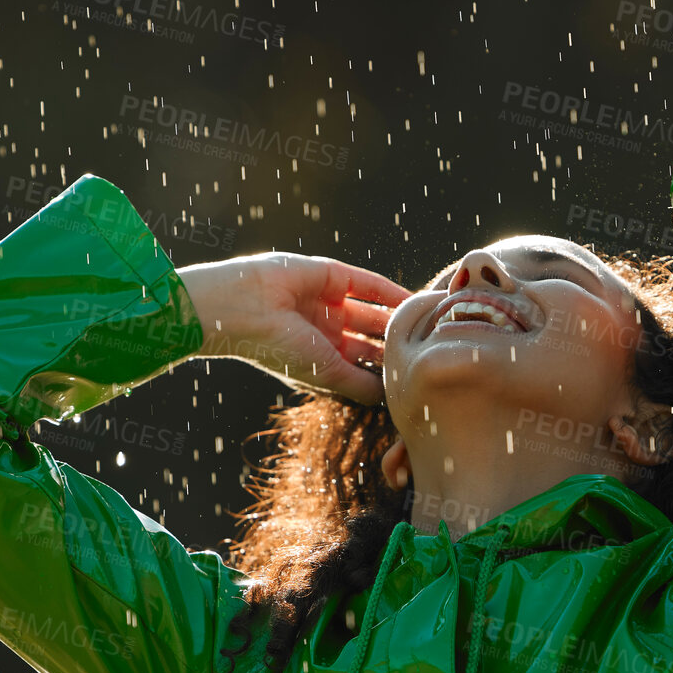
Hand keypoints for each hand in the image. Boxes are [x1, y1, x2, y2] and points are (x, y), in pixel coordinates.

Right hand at [177, 254, 410, 405]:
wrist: (242, 309)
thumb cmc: (279, 349)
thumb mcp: (325, 373)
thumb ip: (359, 385)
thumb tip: (391, 397)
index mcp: (320, 358)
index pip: (361, 364)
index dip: (385, 369)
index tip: (416, 376)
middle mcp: (326, 331)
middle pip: (371, 338)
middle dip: (397, 344)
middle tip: (430, 350)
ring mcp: (328, 302)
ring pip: (373, 311)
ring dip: (399, 318)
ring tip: (429, 325)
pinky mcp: (330, 275)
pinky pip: (368, 284)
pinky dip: (391, 292)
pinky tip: (415, 301)